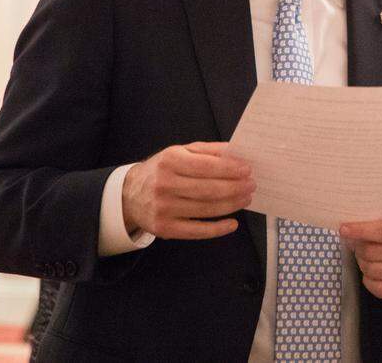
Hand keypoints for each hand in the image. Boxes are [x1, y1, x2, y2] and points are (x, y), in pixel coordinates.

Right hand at [122, 142, 254, 239]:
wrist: (130, 194)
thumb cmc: (163, 169)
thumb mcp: (181, 152)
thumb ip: (209, 151)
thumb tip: (237, 152)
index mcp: (170, 161)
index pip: (206, 166)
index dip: (230, 169)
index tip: (248, 170)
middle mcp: (165, 185)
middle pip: (209, 190)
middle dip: (235, 188)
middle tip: (252, 185)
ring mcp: (164, 209)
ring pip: (206, 209)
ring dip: (232, 205)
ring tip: (246, 199)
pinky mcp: (165, 229)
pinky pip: (197, 231)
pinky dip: (218, 229)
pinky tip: (233, 223)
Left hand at [341, 214, 381, 301]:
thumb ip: (377, 223)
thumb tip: (349, 228)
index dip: (360, 230)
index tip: (344, 229)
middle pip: (371, 251)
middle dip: (359, 249)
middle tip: (358, 246)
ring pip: (371, 270)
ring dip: (363, 264)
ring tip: (367, 259)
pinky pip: (377, 288)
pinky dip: (369, 281)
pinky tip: (372, 274)